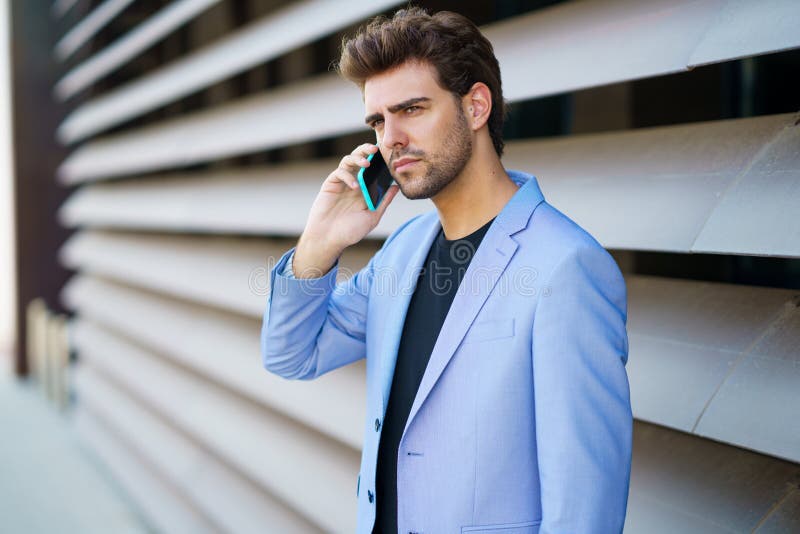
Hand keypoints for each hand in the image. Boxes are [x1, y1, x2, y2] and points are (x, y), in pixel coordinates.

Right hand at [292, 144, 399, 277]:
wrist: (329, 239)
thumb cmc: (351, 231)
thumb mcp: (373, 217)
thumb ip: (384, 201)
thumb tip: (396, 187)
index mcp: (366, 189)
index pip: (373, 168)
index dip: (379, 159)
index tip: (388, 154)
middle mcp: (354, 182)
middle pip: (360, 158)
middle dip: (367, 150)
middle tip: (375, 149)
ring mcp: (342, 182)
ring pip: (349, 160)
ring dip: (358, 158)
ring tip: (366, 163)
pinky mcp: (331, 184)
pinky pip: (339, 172)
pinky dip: (348, 175)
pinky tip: (354, 186)